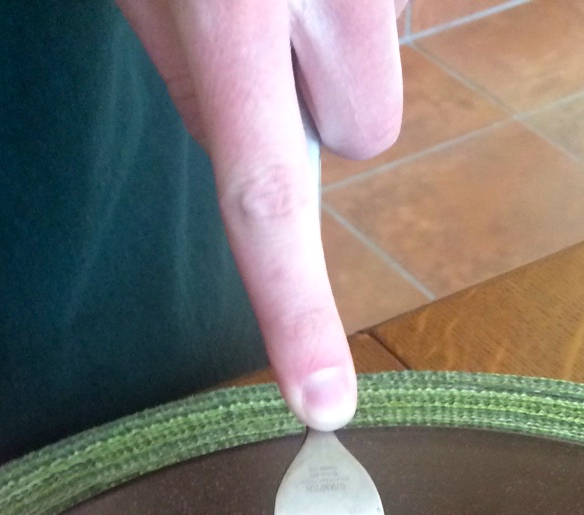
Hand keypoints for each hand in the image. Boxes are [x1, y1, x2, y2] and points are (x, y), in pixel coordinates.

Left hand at [118, 0, 403, 430]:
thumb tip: (241, 156)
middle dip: (322, 103)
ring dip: (336, 42)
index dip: (296, 313)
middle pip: (367, 132)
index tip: (325, 405)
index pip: (268, 198)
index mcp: (234, 11)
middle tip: (260, 24)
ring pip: (381, 68)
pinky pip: (393, 7)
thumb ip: (190, 72)